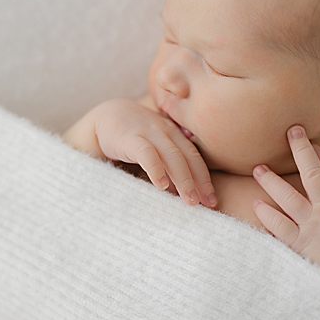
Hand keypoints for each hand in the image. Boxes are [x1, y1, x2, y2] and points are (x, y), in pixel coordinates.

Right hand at [90, 98, 215, 207]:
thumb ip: (171, 163)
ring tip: (190, 200)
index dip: (205, 179)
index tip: (212, 200)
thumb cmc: (135, 137)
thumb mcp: (157, 146)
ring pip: (172, 156)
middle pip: (188, 158)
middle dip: (199, 182)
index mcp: (175, 134)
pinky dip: (156, 169)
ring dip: (183, 180)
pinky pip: (147, 153)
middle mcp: (166, 132)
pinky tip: (161, 185)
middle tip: (207, 204)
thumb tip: (185, 192)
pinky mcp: (130, 138)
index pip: (195, 158)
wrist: (106, 116)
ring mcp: (149, 132)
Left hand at [251, 125, 319, 297]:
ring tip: (257, 168)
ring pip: (287, 196)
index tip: (311, 142)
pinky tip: (256, 204)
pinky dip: (266, 214)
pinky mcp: (300, 243)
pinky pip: (279, 225)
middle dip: (301, 149)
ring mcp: (312, 225)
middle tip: (290, 131)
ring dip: (271, 180)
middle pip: (311, 172)